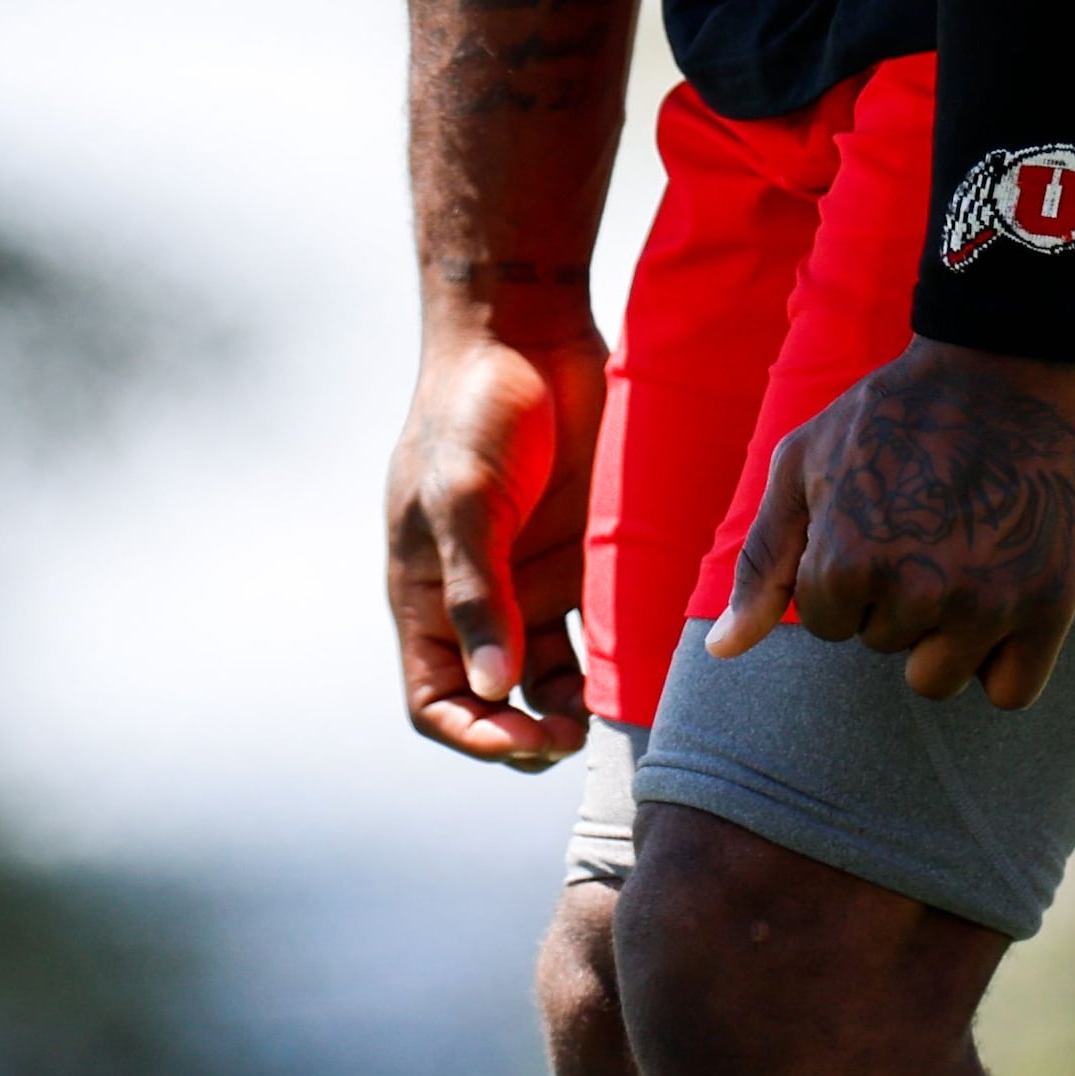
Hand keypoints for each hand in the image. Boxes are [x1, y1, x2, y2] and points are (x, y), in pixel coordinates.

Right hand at [385, 318, 610, 767]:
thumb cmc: (474, 412)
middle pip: (499, 704)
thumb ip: (479, 595)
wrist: (526, 336)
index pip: (436, 699)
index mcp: (429, 597)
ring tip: (611, 705)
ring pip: (555, 678)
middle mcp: (481, 602)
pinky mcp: (585, 559)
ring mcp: (534, 583)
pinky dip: (620, 659)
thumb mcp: (464, 500)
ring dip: (578, 705)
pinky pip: (603, 631)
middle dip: (532, 733)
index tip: (524, 739)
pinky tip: (646, 664)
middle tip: (576, 731)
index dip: (474, 733)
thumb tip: (492, 688)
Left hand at [705, 339, 1074, 707]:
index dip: (848, 572)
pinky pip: (1011, 692)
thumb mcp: (804, 468)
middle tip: (927, 526)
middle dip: (895, 599)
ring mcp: (987, 604)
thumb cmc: (891, 416)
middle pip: (885, 645)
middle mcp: (914, 593)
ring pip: (939, 677)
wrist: (1002, 365)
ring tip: (963, 556)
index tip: (879, 518)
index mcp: (843, 563)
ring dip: (944, 635)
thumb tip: (720, 652)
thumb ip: (763, 564)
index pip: (828, 623)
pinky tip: (1002, 601)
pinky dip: (1001, 662)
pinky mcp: (1051, 607)